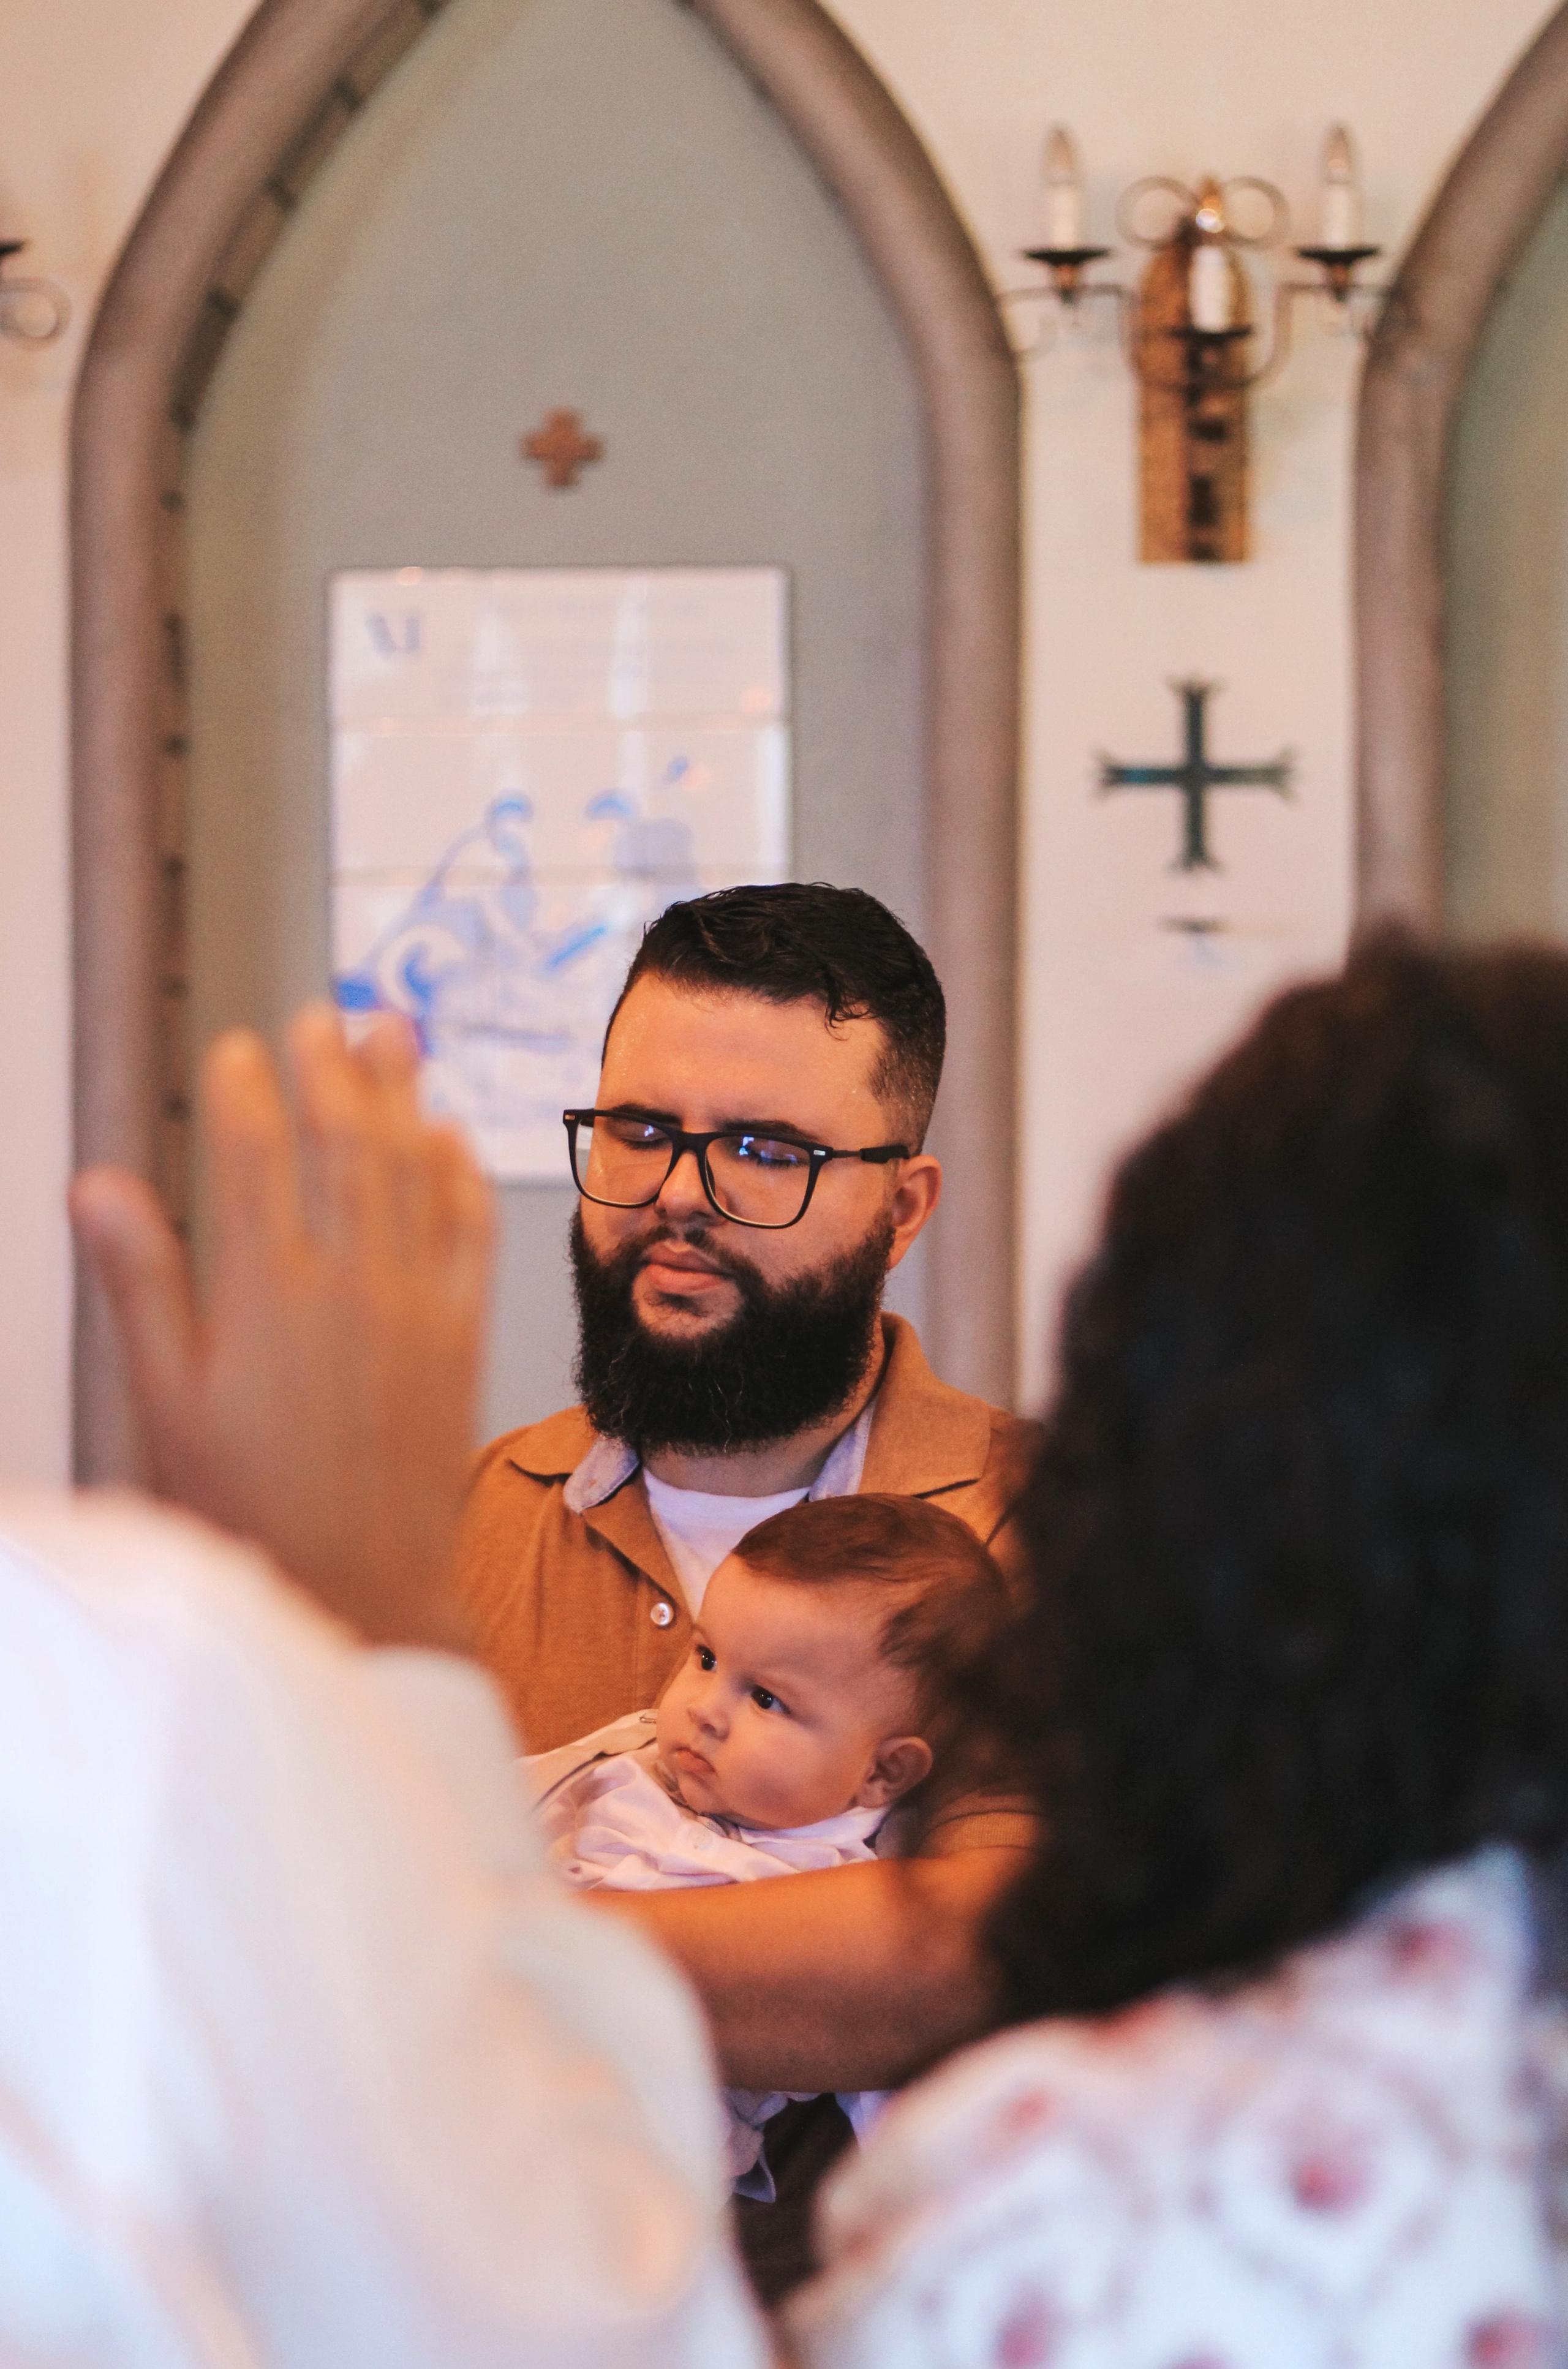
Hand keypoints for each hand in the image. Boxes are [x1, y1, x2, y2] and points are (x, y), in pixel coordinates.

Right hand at [70, 1007, 494, 1651]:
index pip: (255, 1158)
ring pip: (411, 1172)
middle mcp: (350, 1285)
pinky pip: (470, 1236)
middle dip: (332, 1069)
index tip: (239, 1044)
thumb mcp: (166, 1402)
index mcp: (266, 1295)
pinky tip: (451, 1137)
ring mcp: (416, 1307)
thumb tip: (99, 1185)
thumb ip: (141, 1285)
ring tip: (392, 1033)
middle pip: (343, 1145)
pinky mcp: (464, 1338)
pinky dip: (460, 1177)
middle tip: (324, 1014)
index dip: (248, 1091)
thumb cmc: (249, 1508)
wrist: (361, 1587)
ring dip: (402, 1095)